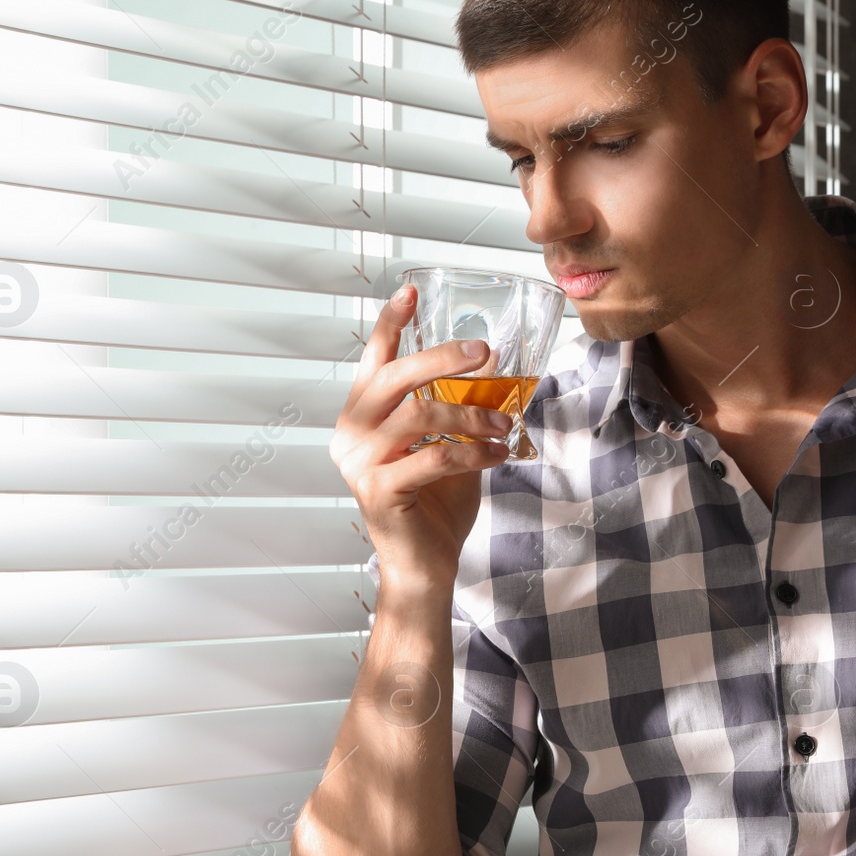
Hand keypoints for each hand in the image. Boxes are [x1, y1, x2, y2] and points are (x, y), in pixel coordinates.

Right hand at [329, 283, 513, 592]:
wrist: (424, 566)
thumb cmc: (434, 504)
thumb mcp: (449, 443)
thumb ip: (458, 406)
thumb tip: (493, 363)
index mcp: (361, 418)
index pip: (373, 360)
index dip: (391, 323)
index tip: (412, 290)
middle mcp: (350, 435)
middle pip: (393, 378)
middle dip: (440, 357)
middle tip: (484, 351)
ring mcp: (359, 465)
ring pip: (418, 415)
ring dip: (471, 414)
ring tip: (504, 422)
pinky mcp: (379, 492)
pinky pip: (432, 457)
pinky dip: (471, 452)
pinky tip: (496, 454)